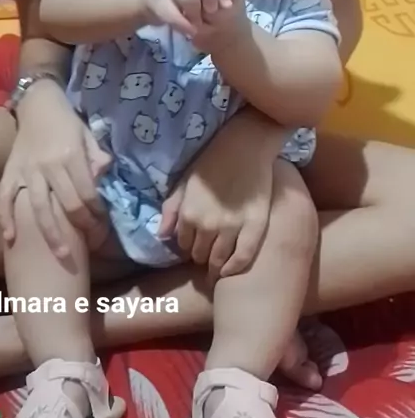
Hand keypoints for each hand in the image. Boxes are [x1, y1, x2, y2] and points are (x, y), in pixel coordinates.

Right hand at [0, 80, 110, 257]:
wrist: (38, 103)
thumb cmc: (67, 121)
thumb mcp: (89, 134)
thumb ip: (98, 157)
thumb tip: (104, 176)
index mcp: (71, 155)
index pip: (88, 193)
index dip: (98, 214)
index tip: (104, 225)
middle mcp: (48, 165)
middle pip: (67, 204)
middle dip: (83, 228)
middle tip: (92, 244)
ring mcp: (27, 170)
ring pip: (38, 207)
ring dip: (51, 234)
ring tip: (61, 256)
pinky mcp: (10, 172)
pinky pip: (4, 198)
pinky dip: (5, 218)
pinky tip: (10, 239)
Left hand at [159, 109, 278, 279]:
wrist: (244, 147)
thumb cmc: (211, 162)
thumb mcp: (184, 183)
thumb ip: (171, 211)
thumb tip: (162, 236)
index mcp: (188, 215)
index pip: (183, 244)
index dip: (187, 245)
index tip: (193, 243)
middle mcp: (207, 226)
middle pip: (200, 255)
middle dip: (200, 255)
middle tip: (206, 250)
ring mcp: (232, 229)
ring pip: (218, 260)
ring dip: (214, 264)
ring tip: (216, 263)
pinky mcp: (255, 227)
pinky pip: (243, 258)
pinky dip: (233, 268)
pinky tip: (228, 270)